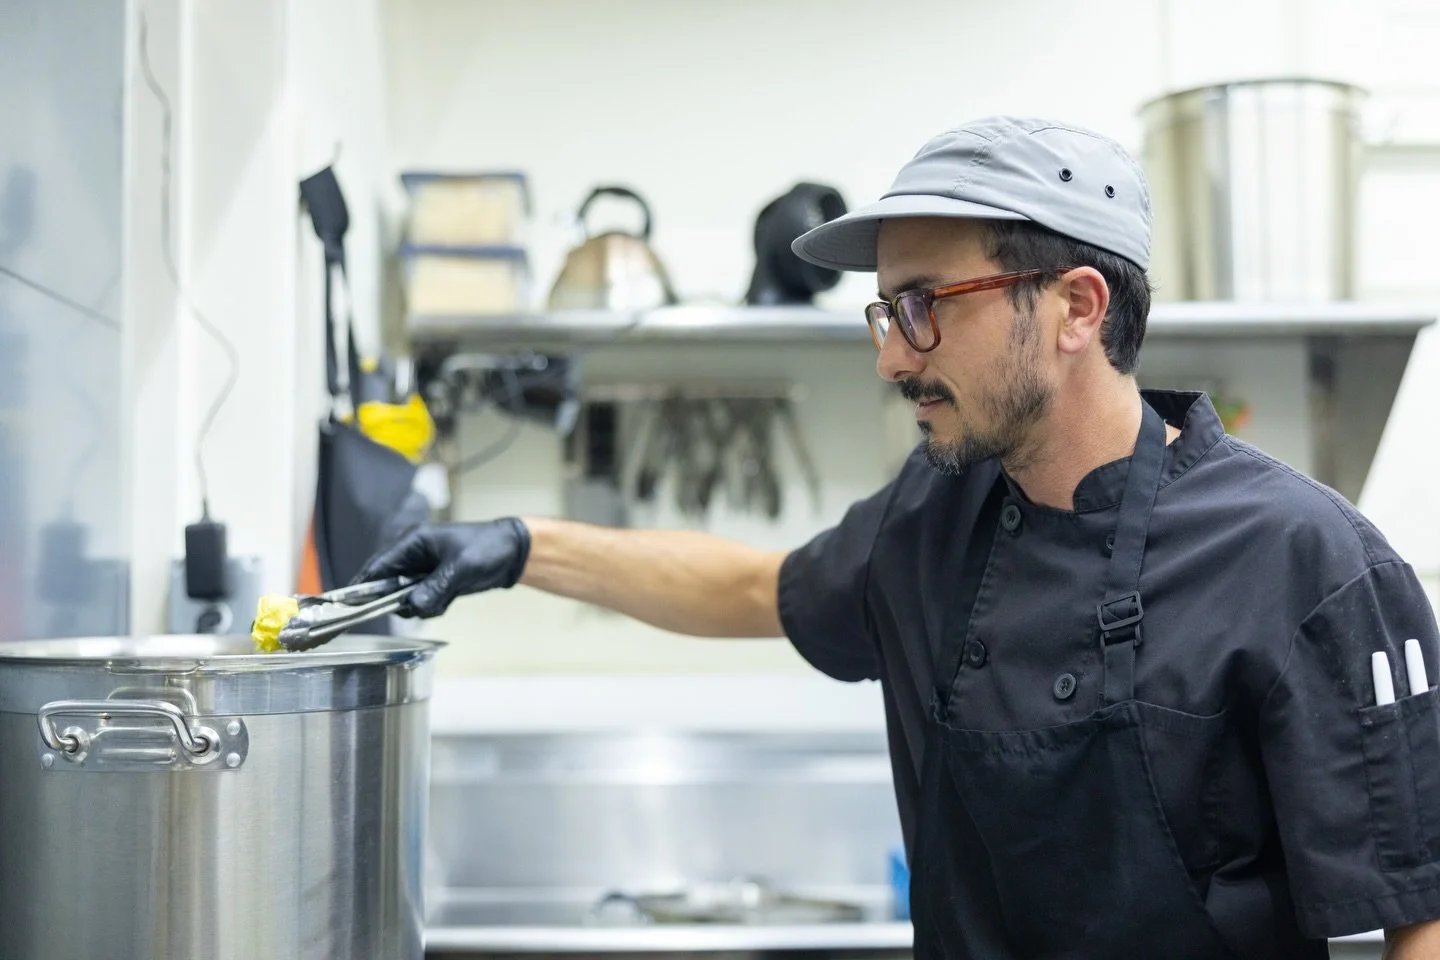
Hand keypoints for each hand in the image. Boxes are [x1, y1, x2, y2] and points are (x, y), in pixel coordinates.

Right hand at [351, 518, 530, 617]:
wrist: (514, 552)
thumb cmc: (488, 548)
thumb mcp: (461, 568)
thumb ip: (436, 588)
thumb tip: (413, 607)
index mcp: (413, 542)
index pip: (378, 567)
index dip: (362, 588)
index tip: (348, 607)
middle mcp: (414, 556)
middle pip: (388, 586)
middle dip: (399, 600)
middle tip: (416, 605)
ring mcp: (425, 571)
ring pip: (406, 597)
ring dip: (421, 604)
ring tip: (444, 597)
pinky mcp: (436, 583)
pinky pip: (423, 601)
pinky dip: (433, 606)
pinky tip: (450, 599)